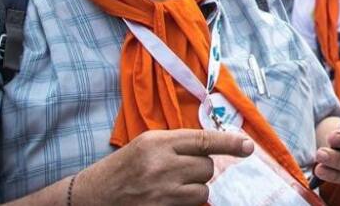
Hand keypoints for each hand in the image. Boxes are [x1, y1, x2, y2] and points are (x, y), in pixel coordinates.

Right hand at [74, 129, 252, 204]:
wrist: (92, 196)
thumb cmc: (121, 168)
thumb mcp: (146, 144)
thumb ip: (177, 143)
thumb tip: (214, 146)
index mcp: (157, 143)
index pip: (204, 140)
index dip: (230, 143)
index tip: (248, 147)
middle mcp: (161, 166)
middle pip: (207, 167)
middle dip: (199, 170)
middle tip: (179, 171)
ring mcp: (162, 192)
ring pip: (202, 190)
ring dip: (194, 189)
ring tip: (172, 187)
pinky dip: (186, 203)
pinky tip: (168, 198)